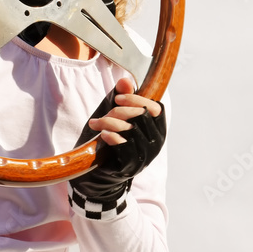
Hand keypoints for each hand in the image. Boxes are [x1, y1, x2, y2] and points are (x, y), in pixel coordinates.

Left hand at [70, 78, 166, 201]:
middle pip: (142, 117)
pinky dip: (113, 137)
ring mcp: (146, 155)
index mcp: (156, 127)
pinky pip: (126, 148)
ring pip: (132, 131)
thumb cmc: (109, 138)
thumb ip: (120, 98)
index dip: (138, 99)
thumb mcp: (113, 115)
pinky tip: (103, 134)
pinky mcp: (133, 166)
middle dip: (120, 111)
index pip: (156, 108)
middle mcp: (155, 141)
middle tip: (104, 114)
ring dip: (110, 123)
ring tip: (96, 123)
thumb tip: (125, 80)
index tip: (118, 97)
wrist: (98, 171)